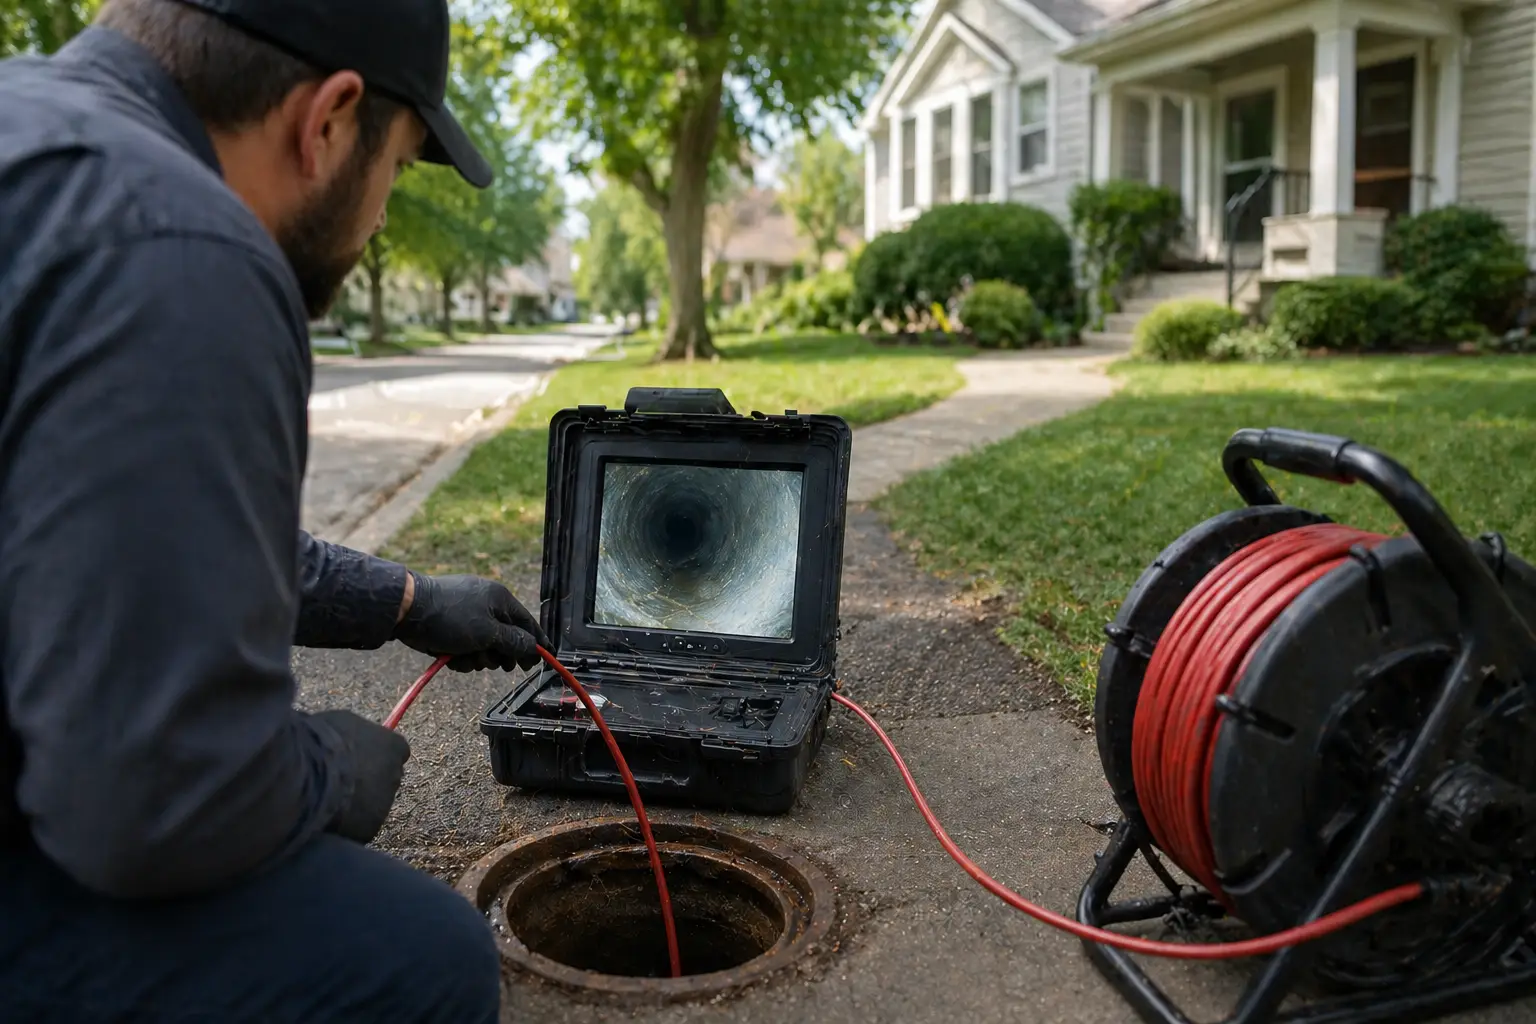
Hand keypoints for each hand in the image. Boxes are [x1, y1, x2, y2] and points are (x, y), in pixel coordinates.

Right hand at [314, 709, 409, 845]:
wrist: (306, 776)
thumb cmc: (320, 742)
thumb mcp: (339, 723)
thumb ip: (354, 733)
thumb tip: (347, 735)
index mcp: (394, 745)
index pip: (394, 752)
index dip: (375, 756)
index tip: (358, 759)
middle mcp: (395, 775)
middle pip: (384, 781)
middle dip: (365, 783)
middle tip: (337, 782)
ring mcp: (384, 805)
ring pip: (370, 807)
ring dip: (353, 805)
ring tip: (322, 799)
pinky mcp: (368, 831)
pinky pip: (356, 829)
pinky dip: (343, 826)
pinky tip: (321, 817)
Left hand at [393, 572, 549, 672]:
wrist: (407, 610)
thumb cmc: (451, 617)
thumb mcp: (488, 632)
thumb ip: (514, 642)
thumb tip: (534, 647)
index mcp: (500, 599)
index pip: (527, 623)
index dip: (536, 642)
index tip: (542, 660)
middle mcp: (486, 604)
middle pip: (506, 637)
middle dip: (500, 654)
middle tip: (500, 666)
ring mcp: (467, 615)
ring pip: (485, 645)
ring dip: (478, 657)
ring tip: (467, 658)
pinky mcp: (451, 626)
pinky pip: (466, 646)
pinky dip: (461, 656)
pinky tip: (452, 658)